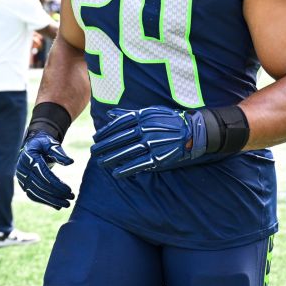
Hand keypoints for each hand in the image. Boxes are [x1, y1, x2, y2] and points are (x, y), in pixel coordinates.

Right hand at [15, 131, 74, 208]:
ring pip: (36, 193)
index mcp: (29, 157)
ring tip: (66, 204)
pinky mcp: (23, 184)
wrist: (31, 146)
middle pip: (40, 185)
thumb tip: (70, 162)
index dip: (56, 183)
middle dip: (57, 193)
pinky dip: (45, 201)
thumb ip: (59, 152)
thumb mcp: (50, 144)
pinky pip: (33, 195)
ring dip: (52, 200)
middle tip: (71, 198)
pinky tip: (57, 206)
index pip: (43, 173)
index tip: (69, 190)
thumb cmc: (43, 144)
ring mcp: (21, 178)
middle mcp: (22, 169)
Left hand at [90, 106, 208, 178]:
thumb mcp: (148, 112)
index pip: (119, 124)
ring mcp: (152, 143)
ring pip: (127, 151)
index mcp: (142, 117)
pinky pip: (139, 164)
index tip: (96, 138)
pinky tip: (116, 173)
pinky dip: (127, 169)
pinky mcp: (158, 157)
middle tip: (93, 151)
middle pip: (120, 138)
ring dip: (112, 158)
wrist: (191, 131)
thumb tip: (109, 114)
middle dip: (105, 146)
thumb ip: (128, 113)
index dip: (105, 132)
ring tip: (101, 163)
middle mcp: (146, 129)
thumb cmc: (167, 120)